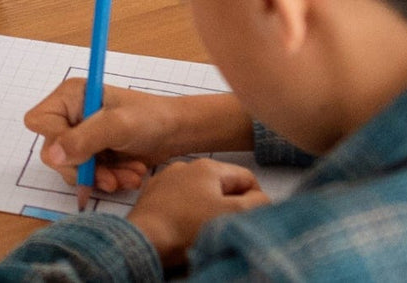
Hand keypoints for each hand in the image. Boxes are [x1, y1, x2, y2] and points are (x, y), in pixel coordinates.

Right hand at [25, 81, 251, 193]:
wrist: (177, 133)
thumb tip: (51, 157)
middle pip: (53, 151)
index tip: (83, 152)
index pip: (39, 122)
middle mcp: (70, 115)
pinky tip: (129, 177)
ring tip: (129, 176)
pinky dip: (107, 180)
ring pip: (71, 168)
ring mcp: (80, 136)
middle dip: (84, 168)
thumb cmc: (151, 118)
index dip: (56, 141)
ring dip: (100, 177)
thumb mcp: (119, 126)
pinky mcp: (92, 154)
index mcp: (71, 96)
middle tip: (111, 177)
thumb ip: (84, 139)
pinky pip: (86, 176)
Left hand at [127, 159, 268, 266]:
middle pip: (222, 185)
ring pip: (199, 193)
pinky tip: (183, 227)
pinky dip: (186, 211)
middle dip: (230, 205)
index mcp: (209, 166)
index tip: (251, 220)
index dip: (256, 199)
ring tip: (204, 229)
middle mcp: (186, 166)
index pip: (247, 178)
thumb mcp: (231, 214)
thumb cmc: (188, 226)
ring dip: (207, 208)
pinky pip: (178, 201)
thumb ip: (256, 204)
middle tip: (228, 227)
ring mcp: (166, 179)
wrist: (143, 240)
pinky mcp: (151, 195)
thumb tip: (263, 199)